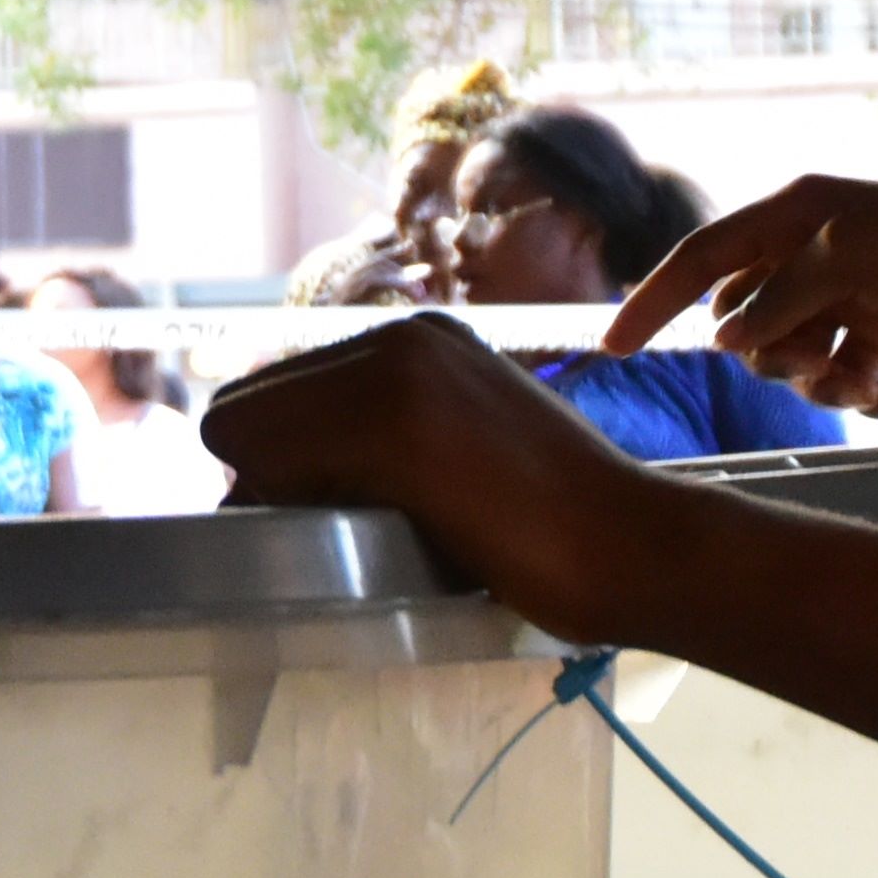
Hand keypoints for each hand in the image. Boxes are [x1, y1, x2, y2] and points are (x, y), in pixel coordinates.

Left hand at [201, 312, 656, 629]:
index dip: (281, 456)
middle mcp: (400, 335)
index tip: (331, 503)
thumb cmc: (553, 525)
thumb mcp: (460, 447)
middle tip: (337, 525)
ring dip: (273, 493)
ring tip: (359, 530)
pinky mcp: (394, 423)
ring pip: (241, 431)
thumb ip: (384, 439)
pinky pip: (264, 459)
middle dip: (264, 471)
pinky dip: (282, 505)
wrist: (635, 542)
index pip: (278, 388)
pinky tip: (361, 531)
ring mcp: (397, 371)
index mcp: (418, 336)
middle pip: (245, 405)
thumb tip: (262, 477)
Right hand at [619, 173, 877, 410]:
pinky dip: (863, 395)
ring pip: (793, 357)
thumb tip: (726, 340)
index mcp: (790, 216)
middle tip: (814, 362)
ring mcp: (845, 294)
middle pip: (747, 321)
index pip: (700, 260)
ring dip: (819, 384)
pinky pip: (843, 375)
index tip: (614, 348)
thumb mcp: (844, 261)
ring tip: (862, 388)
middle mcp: (808, 253)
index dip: (653, 301)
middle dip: (771, 357)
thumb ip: (777, 300)